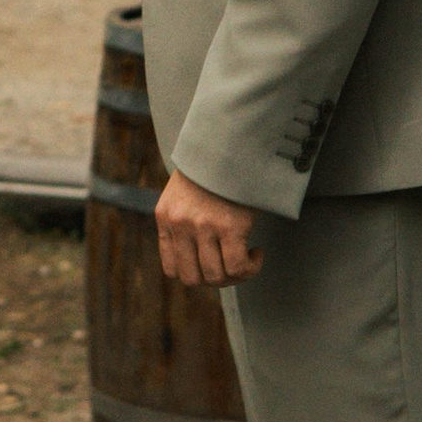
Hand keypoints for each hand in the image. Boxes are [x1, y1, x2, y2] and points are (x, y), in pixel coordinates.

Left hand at [155, 171, 261, 290]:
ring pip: (217, 277)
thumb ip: (182, 220)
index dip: (195, 275)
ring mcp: (203, 227)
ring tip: (247, 258)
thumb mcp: (182, 193)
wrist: (230, 141)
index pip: (172, 269)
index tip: (212, 265)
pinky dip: (250, 268)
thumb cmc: (213, 168)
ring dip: (236, 276)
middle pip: (193, 279)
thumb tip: (196, 254)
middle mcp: (180, 225)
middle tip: (232, 266)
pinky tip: (256, 253)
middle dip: (216, 280)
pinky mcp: (229, 226)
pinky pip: (238, 267)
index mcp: (165, 218)